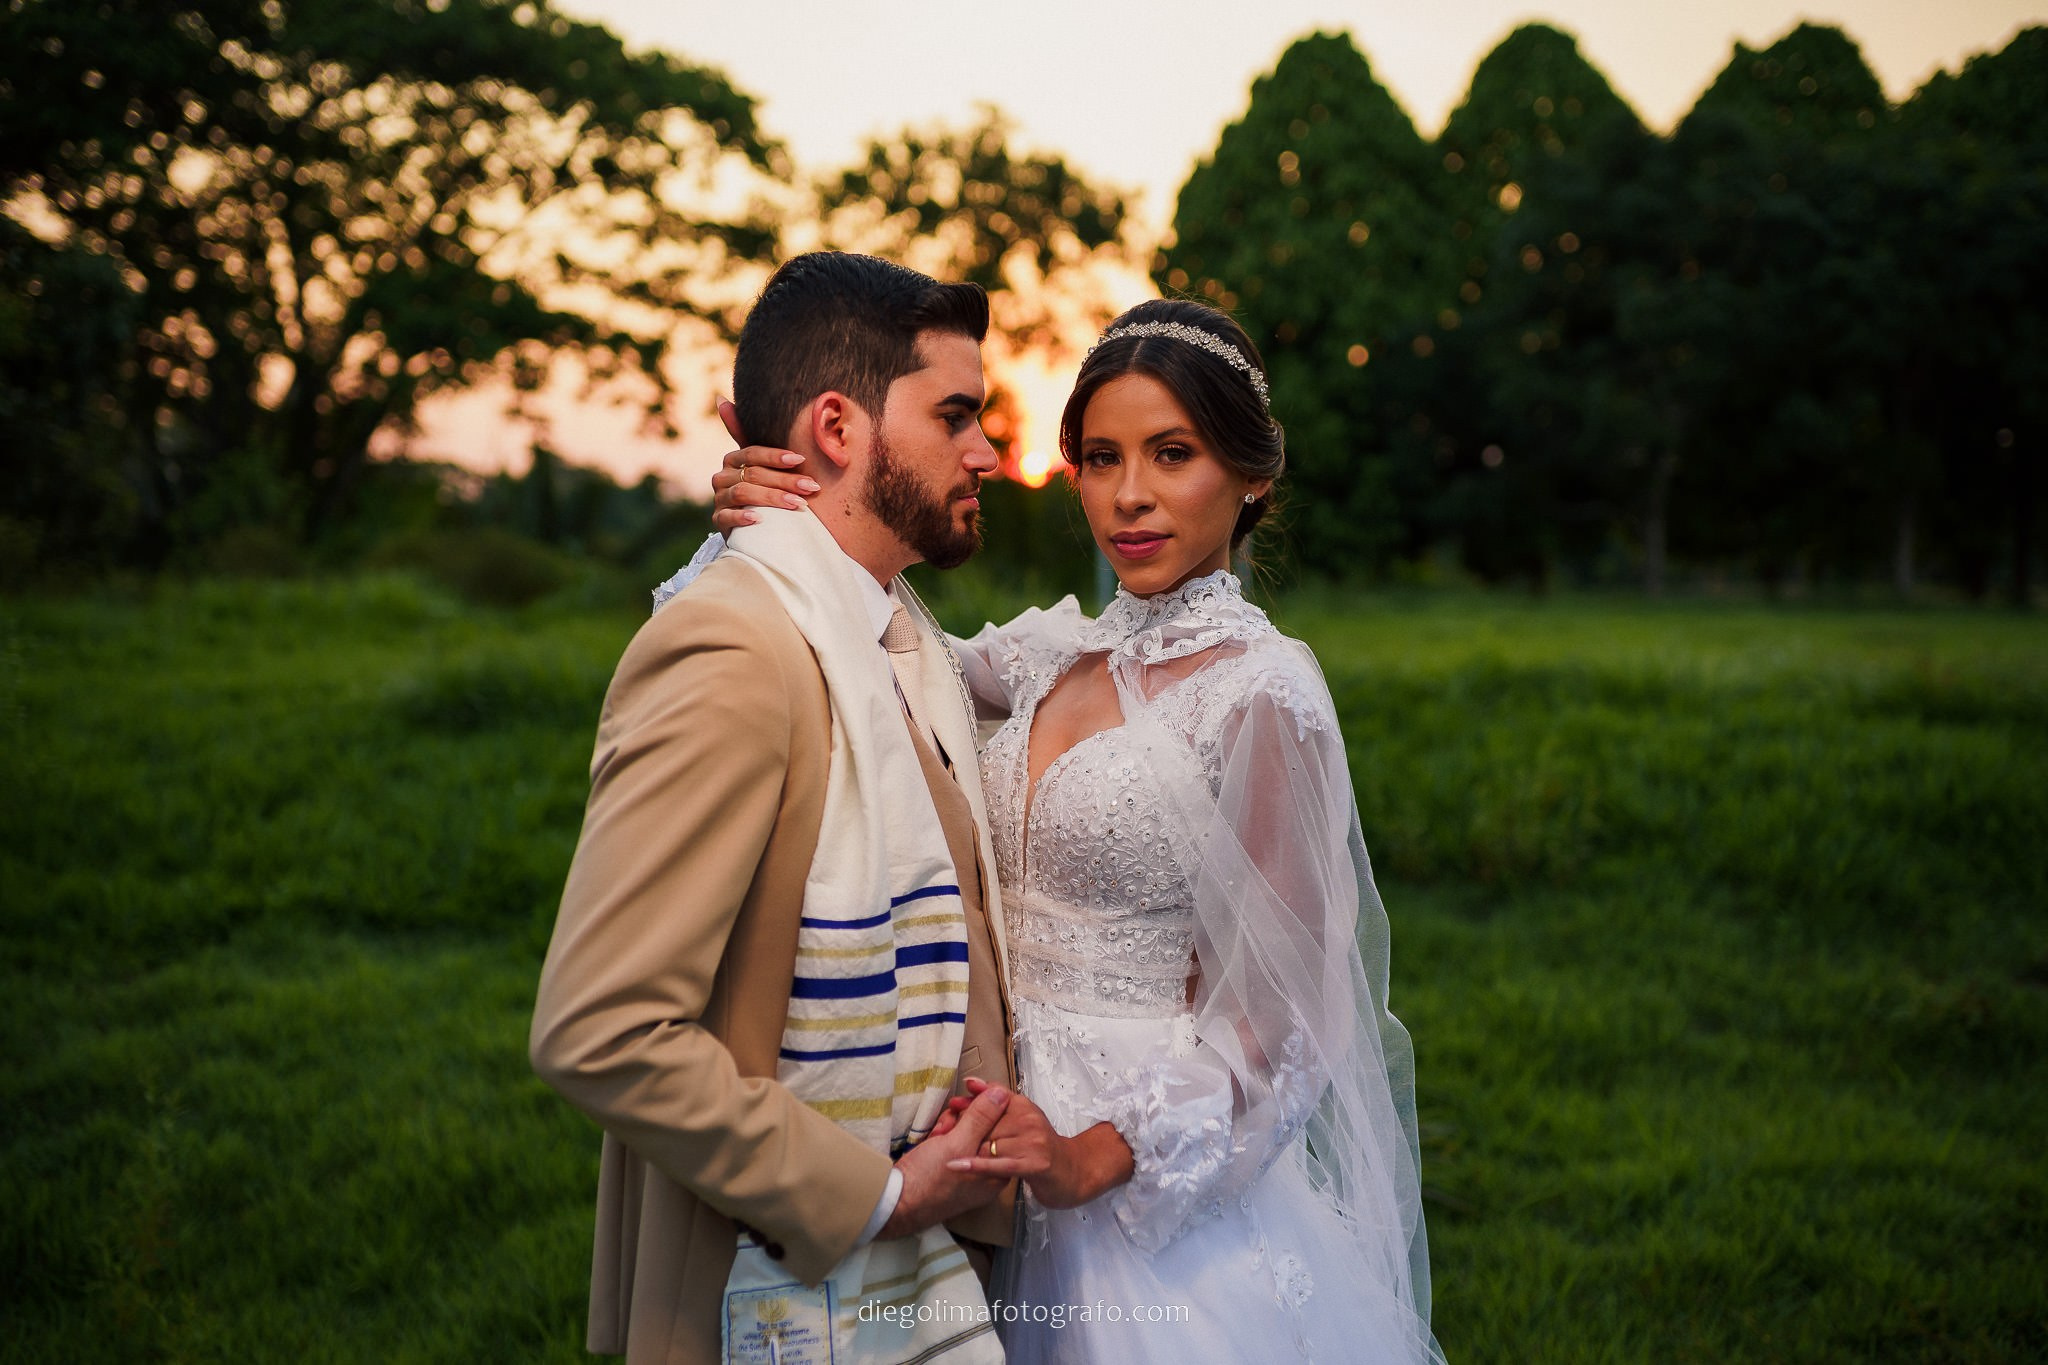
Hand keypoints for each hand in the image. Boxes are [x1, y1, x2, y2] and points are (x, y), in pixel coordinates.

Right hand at [709, 398, 818, 531]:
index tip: (801, 458)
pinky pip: (727, 518)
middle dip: (784, 480)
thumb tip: (720, 398)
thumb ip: (750, 434)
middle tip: (811, 486)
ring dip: (772, 498)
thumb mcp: (762, 463)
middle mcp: (722, 477)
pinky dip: (742, 517)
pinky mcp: (719, 521)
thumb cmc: (764, 487)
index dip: (776, 455)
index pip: (753, 453)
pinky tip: (759, 519)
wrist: (755, 525)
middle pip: (753, 474)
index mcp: (733, 459)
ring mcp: (719, 500)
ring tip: (797, 504)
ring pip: (743, 494)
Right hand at [876, 1083, 1011, 1238]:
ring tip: (936, 1134)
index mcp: (998, 1170)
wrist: (895, 1202)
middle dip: (963, 1119)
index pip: (1003, 1127)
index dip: (985, 1107)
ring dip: (950, 1126)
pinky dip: (942, 1137)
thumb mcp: (958, 1144)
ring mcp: (968, 1172)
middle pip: (984, 1129)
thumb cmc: (931, 1178)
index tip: (965, 1099)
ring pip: (966, 1133)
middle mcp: (987, 1173)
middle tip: (946, 1124)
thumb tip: (1003, 1094)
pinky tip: (932, 1139)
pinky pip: (954, 1144)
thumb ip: (982, 1118)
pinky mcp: (950, 1169)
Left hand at [942, 1078, 1134, 1210]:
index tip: (952, 1106)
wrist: (1074, 1173)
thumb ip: (996, 1101)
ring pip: (989, 1143)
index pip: (991, 1099)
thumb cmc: (1040, 1147)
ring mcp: (1033, 1142)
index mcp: (1024, 1106)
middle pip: (986, 1123)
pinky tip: (956, 1166)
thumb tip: (970, 1081)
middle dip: (964, 1131)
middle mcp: (1030, 1120)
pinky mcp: (1034, 1164)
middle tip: (943, 1136)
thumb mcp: (1021, 1119)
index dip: (969, 1104)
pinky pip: (999, 1164)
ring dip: (966, 1151)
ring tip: (948, 1154)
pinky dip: (976, 1165)